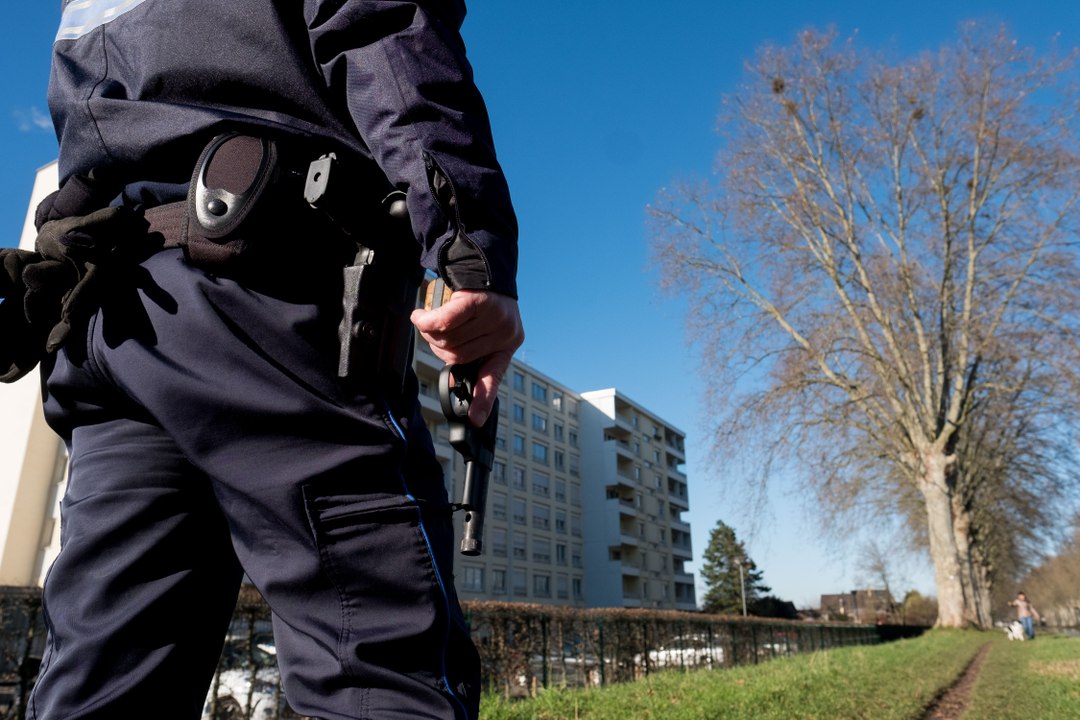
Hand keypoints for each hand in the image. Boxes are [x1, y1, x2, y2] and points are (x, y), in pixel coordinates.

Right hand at [410, 289, 523, 425]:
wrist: (485, 260)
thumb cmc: (482, 298)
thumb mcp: (485, 329)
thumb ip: (472, 352)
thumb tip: (456, 381)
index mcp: (507, 345)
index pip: (494, 377)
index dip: (483, 400)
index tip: (475, 421)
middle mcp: (506, 334)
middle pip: (458, 356)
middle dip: (439, 347)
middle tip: (432, 332)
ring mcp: (496, 318)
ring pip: (448, 339)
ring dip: (431, 332)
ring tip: (429, 319)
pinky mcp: (479, 301)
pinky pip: (444, 321)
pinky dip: (427, 321)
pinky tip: (419, 316)